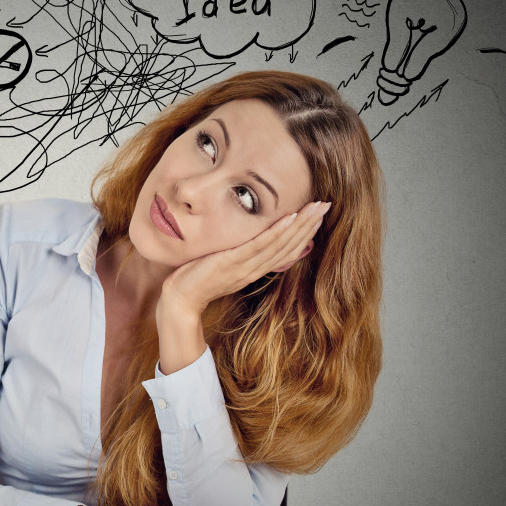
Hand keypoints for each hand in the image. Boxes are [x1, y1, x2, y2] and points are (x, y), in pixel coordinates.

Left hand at [159, 199, 330, 315]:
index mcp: (255, 269)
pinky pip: (257, 246)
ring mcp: (244, 266)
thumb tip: (251, 242)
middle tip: (326, 205)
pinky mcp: (231, 262)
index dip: (304, 233)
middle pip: (289, 245)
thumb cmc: (197, 279)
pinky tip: (288, 218)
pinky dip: (275, 233)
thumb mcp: (225, 265)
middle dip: (309, 225)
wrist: (180, 299)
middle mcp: (254, 269)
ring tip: (315, 208)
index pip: (287, 249)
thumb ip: (240, 256)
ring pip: (279, 244)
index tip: (318, 215)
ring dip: (300, 225)